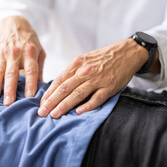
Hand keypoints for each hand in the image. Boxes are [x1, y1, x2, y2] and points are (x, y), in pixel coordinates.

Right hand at [0, 16, 45, 105]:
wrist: (13, 23)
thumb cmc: (29, 41)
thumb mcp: (40, 51)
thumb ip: (40, 69)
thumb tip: (44, 88)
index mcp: (29, 52)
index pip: (31, 70)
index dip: (31, 83)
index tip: (30, 97)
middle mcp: (14, 53)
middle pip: (11, 73)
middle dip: (10, 89)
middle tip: (8, 103)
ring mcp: (1, 54)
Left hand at [38, 38, 152, 117]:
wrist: (127, 52)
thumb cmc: (103, 58)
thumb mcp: (84, 60)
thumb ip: (72, 72)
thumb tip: (57, 87)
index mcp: (77, 64)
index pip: (59, 81)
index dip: (48, 93)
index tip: (40, 104)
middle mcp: (85, 71)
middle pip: (65, 88)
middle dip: (51, 102)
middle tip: (42, 113)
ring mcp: (98, 79)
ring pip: (77, 94)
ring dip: (64, 105)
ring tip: (54, 115)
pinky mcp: (110, 87)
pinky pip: (97, 98)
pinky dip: (87, 106)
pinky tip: (78, 112)